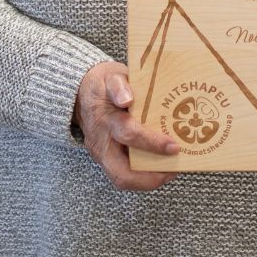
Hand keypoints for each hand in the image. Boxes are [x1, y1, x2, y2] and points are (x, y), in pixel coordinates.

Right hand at [74, 61, 179, 190]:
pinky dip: (143, 175)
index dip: (152, 142)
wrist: (82, 93)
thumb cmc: (103, 84)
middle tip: (174, 169)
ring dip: (148, 180)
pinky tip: (162, 167)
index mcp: (105, 120)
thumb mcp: (111, 76)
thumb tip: (127, 98)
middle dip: (150, 177)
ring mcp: (101, 154)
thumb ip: (119, 85)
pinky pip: (124, 174)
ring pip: (122, 179)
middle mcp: (101, 143)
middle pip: (122, 173)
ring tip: (172, 171)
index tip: (173, 146)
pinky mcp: (106, 159)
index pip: (129, 134)